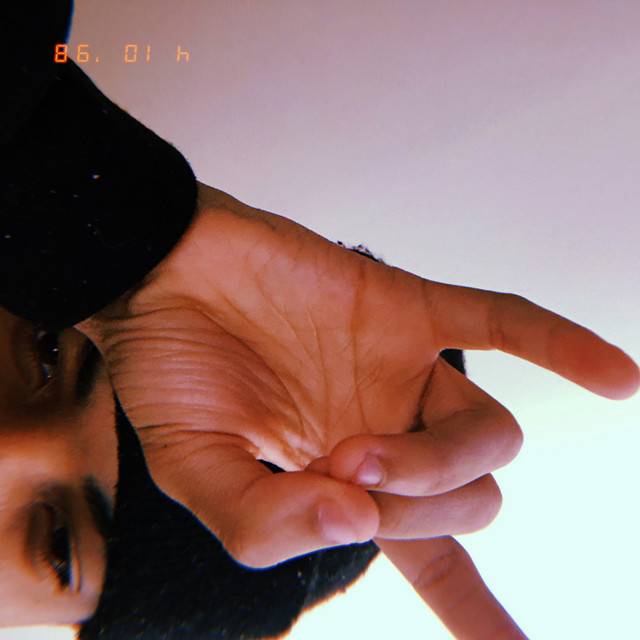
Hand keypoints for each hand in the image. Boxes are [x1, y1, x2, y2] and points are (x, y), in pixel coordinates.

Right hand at [77, 183, 638, 573]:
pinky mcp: (402, 308)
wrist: (160, 278)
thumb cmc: (169, 370)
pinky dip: (559, 347)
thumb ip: (260, 524)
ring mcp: (402, 368)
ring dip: (437, 465)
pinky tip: (619, 378)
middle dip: (414, 513)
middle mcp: (386, 428)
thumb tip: (353, 524)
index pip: (431, 558)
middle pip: (471, 503)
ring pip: (489, 434)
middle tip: (335, 479)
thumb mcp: (193, 474)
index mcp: (342, 479)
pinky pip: (500, 323)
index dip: (476, 610)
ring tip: (359, 452)